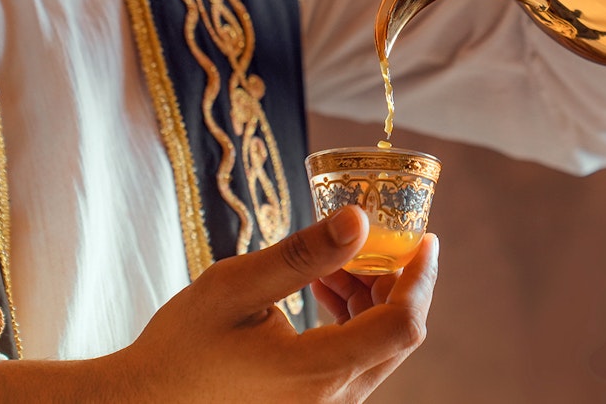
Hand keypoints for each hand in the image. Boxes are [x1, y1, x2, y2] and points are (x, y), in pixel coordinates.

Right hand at [0, 206, 438, 402]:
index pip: (403, 325)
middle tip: (376, 238)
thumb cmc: (180, 348)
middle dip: (395, 281)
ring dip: (370, 300)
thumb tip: (360, 219)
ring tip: (336, 262)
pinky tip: (322, 290)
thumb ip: (303, 255)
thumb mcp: (235, 288)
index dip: (421, 278)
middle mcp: (331, 400)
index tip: (426, 238)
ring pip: (376, 350)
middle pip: (397, 336)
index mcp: (318, 373)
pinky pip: (353, 362)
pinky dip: (351, 322)